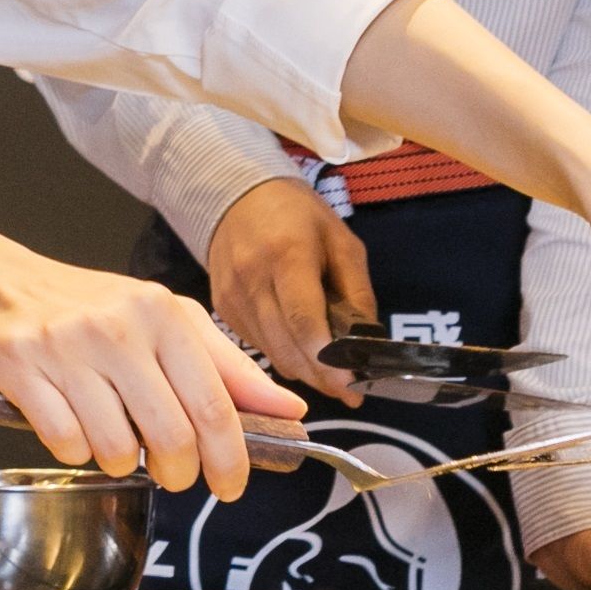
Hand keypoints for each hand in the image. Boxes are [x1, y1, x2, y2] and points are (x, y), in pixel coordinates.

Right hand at [0, 246, 300, 497]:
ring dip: (120, 463)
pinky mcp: (18, 366)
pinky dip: (74, 451)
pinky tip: (74, 428)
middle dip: (178, 472)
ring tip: (114, 441)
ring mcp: (62, 346)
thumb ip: (229, 368)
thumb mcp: (167, 322)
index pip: (213, 405)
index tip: (231, 485)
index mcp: (161, 313)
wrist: (2, 284)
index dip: (229, 458)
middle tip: (172, 473)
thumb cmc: (94, 309)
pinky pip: (63, 443)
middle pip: (170, 436)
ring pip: (114, 448)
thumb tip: (290, 410)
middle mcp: (114, 326)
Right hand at [199, 177, 376, 401]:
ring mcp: (231, 296)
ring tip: (331, 377)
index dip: (329, 358)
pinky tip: (301, 352)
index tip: (353, 385)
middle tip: (350, 392)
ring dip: (304, 372)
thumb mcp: (341, 242)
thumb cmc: (298, 216)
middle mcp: (252, 279)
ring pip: (271, 352)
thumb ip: (357, 292)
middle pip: (287, 345)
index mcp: (286, 255)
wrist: (236, 196)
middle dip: (322, 376)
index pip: (303, 320)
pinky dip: (283, 356)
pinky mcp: (221, 309)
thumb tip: (369, 346)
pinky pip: (257, 345)